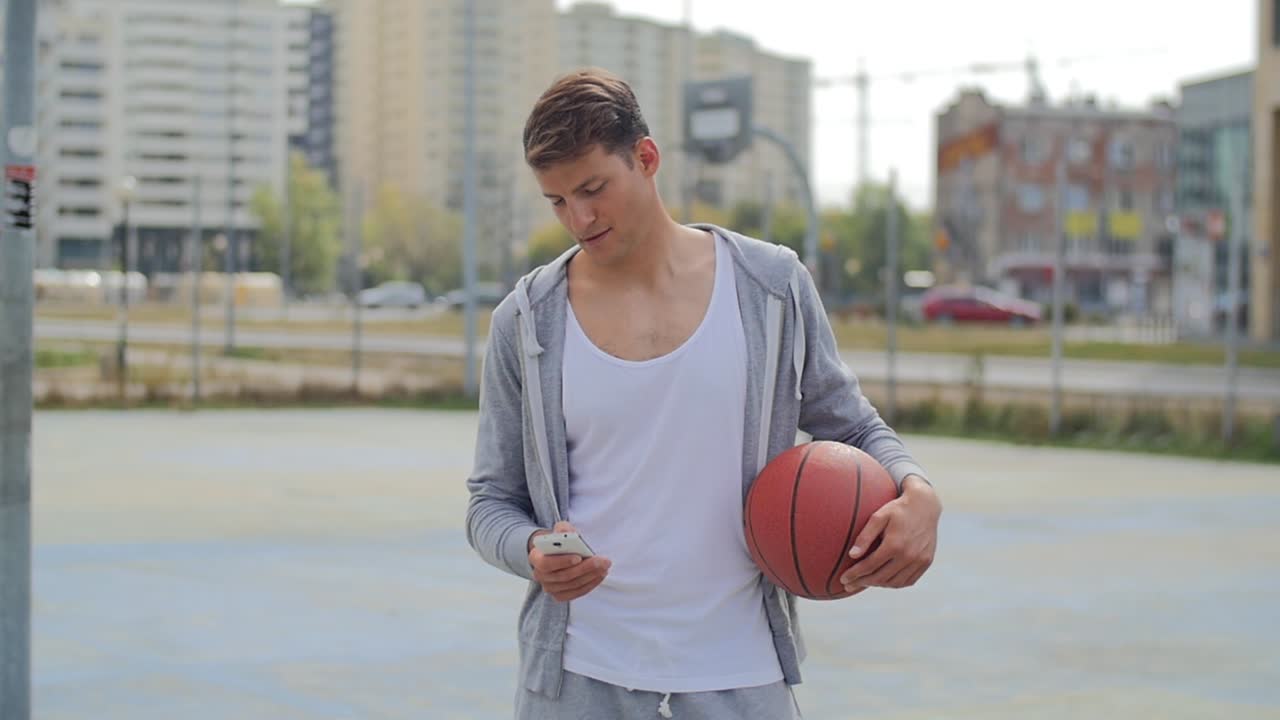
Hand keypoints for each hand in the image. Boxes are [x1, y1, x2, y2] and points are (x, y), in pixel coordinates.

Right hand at [528, 521, 611, 601]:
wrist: (555, 553)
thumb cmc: (559, 541)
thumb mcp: (560, 530)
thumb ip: (563, 529)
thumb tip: (568, 533)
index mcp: (535, 558)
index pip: (545, 564)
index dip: (562, 562)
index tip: (579, 557)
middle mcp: (540, 576)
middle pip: (563, 576)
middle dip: (585, 568)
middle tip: (602, 561)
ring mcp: (550, 588)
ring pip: (572, 584)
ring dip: (591, 576)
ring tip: (604, 567)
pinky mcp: (560, 595)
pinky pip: (577, 592)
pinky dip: (590, 584)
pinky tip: (600, 575)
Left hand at [840, 475, 939, 593]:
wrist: (925, 505)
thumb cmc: (897, 509)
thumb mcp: (878, 517)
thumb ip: (865, 536)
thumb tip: (852, 555)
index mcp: (894, 544)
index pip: (869, 566)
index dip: (854, 574)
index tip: (843, 579)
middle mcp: (908, 555)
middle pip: (881, 577)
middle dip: (862, 582)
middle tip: (848, 585)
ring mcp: (919, 560)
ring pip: (894, 582)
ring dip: (877, 585)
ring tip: (864, 582)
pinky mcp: (926, 562)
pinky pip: (908, 581)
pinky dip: (894, 584)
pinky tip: (883, 581)